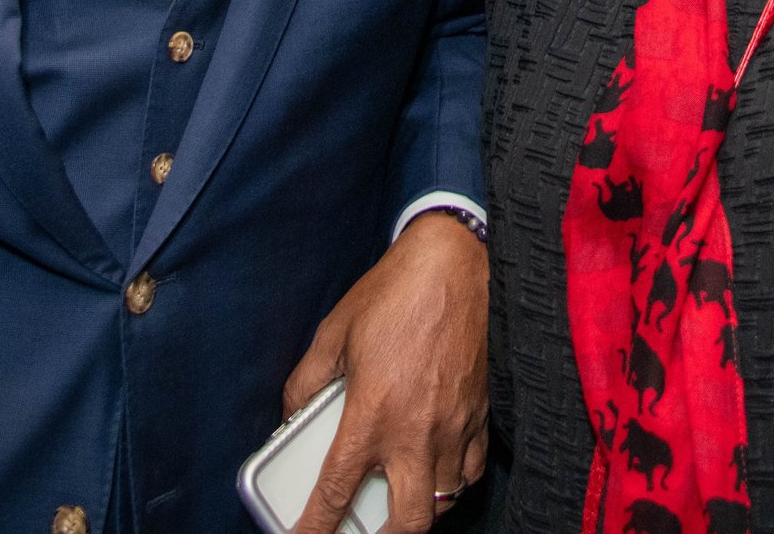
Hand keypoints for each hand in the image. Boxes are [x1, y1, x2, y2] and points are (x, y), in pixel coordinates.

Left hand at [284, 212, 489, 533]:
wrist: (456, 264)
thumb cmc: (394, 294)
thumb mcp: (333, 333)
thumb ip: (307, 381)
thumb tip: (293, 412)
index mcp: (372, 414)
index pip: (337, 491)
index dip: (315, 527)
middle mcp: (416, 432)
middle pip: (408, 521)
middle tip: (365, 530)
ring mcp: (453, 427)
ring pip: (444, 499)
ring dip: (420, 508)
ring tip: (400, 497)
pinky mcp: (480, 414)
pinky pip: (471, 470)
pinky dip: (454, 481)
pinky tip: (437, 469)